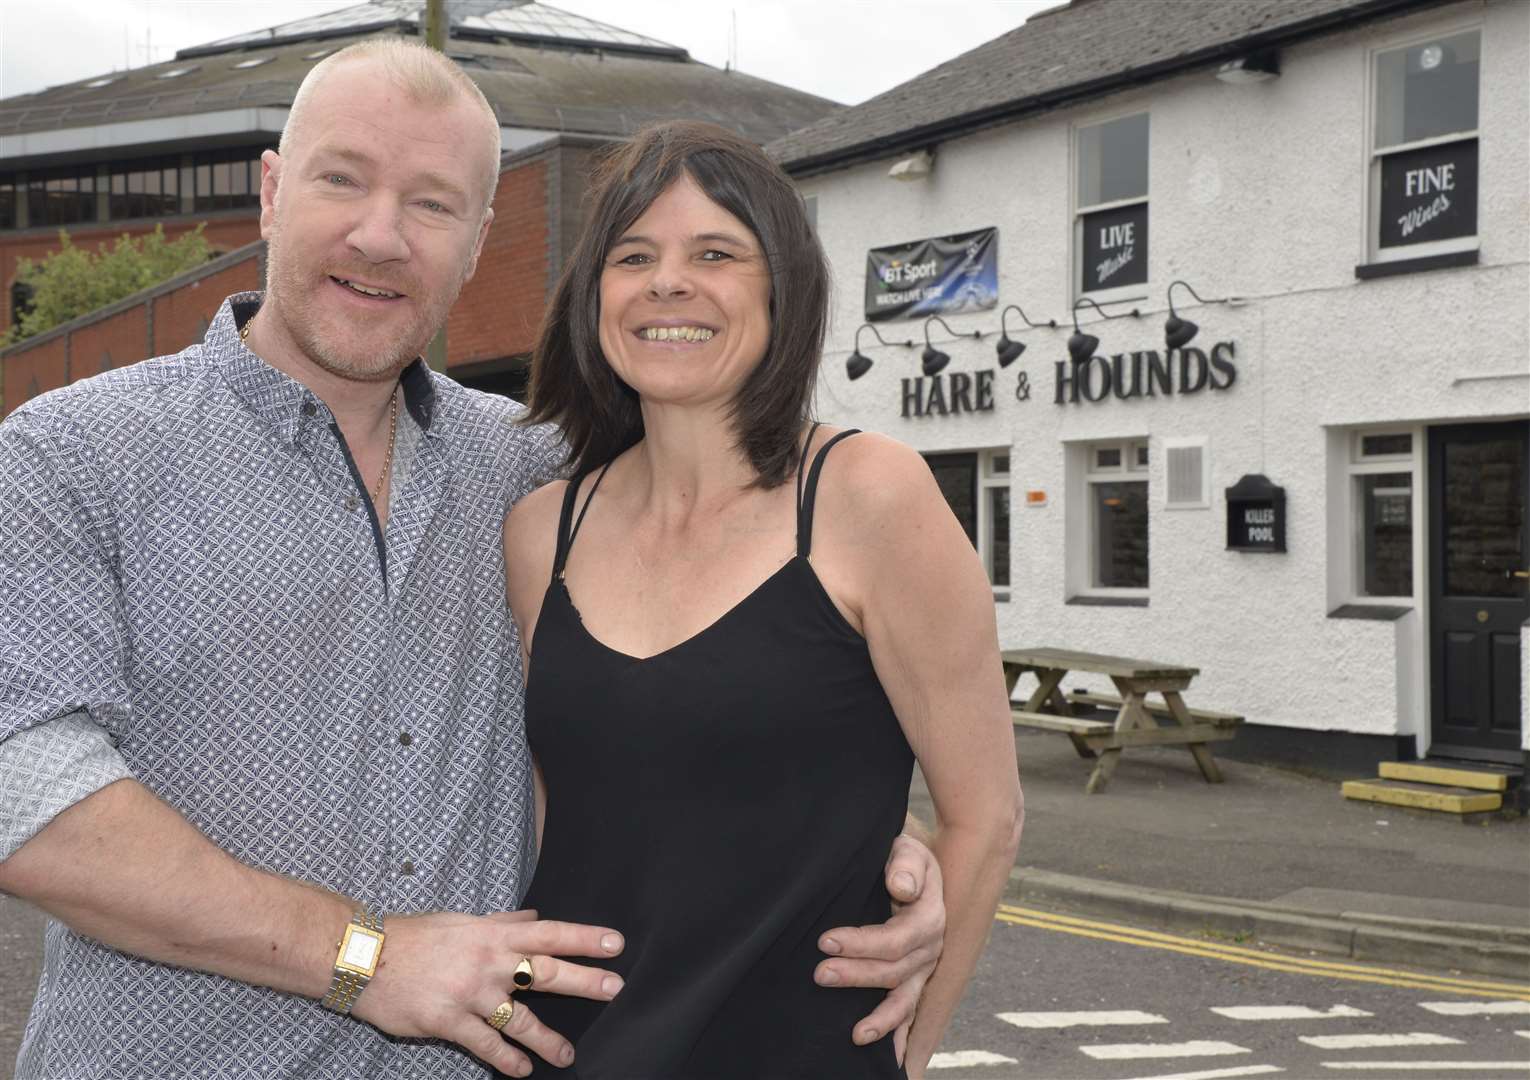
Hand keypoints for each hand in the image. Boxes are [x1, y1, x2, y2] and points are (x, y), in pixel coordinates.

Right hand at [351, 909, 623, 1076]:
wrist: (365, 956)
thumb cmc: (415, 935)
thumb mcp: (463, 921)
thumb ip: (502, 922)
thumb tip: (534, 918)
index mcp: (493, 933)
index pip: (550, 933)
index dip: (584, 938)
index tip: (615, 943)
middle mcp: (488, 962)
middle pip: (546, 972)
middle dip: (583, 982)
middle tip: (615, 989)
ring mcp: (469, 993)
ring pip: (519, 1019)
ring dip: (548, 1039)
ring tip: (568, 1055)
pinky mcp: (447, 1022)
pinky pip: (484, 1044)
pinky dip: (506, 1059)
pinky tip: (523, 1070)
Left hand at [815, 833, 944, 1062]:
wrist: (916, 869)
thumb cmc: (904, 857)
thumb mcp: (907, 849)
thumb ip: (906, 864)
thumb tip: (902, 887)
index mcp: (929, 916)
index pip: (896, 939)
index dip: (861, 943)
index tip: (825, 941)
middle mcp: (930, 947)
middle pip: (894, 971)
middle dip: (856, 975)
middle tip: (819, 974)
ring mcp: (923, 968)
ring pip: (903, 999)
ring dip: (879, 1018)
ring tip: (854, 1034)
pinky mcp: (914, 980)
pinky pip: (908, 1012)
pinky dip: (897, 1034)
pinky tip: (889, 1060)